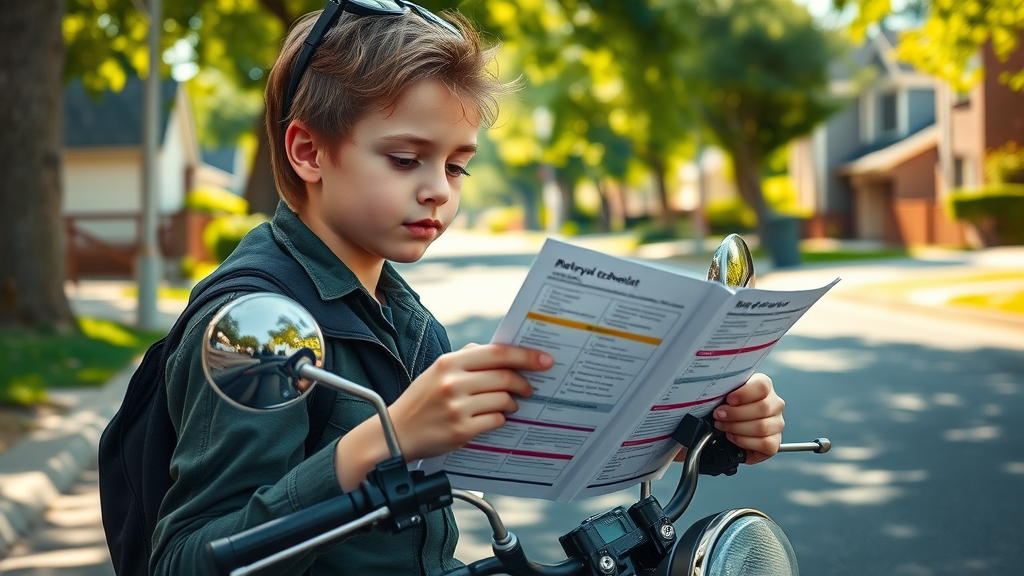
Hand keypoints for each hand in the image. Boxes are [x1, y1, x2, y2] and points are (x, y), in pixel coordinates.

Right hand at [387, 344, 551, 461]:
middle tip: (529, 388)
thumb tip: (502, 352)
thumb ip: (467, 359)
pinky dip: (499, 419)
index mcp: (449, 363)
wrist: (394, 433)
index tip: (545, 359)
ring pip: (503, 400)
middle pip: (505, 377)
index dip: (525, 355)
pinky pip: (495, 420)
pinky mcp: (461, 430)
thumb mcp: (438, 371)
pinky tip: (491, 418)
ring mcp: (457, 408)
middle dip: (524, 383)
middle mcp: (453, 383)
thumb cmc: (421, 401)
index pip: (497, 353)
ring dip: (512, 404)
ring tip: (508, 405)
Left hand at [673, 373, 785, 464]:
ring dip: (737, 428)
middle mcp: (774, 404)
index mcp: (764, 387)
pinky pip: (764, 443)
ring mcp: (777, 424)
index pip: (762, 386)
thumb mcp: (724, 395)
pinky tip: (732, 437)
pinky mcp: (774, 442)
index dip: (744, 394)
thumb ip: (722, 389)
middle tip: (718, 416)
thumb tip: (709, 389)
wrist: (729, 429)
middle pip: (762, 408)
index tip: (728, 400)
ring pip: (762, 427)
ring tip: (723, 427)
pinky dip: (744, 441)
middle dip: (735, 414)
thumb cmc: (726, 408)